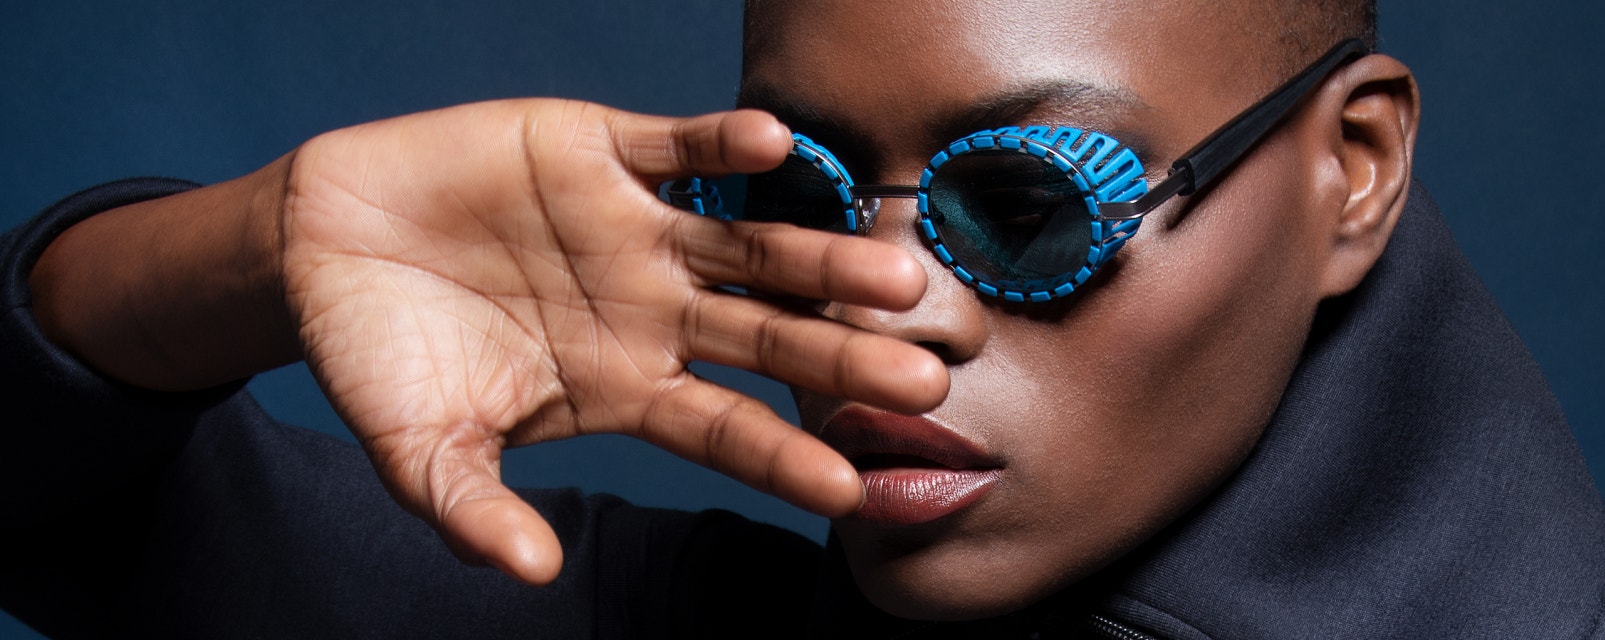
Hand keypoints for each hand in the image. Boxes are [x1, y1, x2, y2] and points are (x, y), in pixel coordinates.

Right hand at [278, 100, 944, 583]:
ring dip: (818, 257)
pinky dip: (719, 141)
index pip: (726, 429)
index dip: (784, 456)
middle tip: (925, 377)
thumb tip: (531, 573)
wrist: (321, 248)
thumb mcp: (420, 451)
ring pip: (747, 243)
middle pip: (768, 335)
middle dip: (843, 356)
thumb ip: (475, 511)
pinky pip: (674, 145)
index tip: (849, 488)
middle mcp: (653, 307)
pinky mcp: (598, 150)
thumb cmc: (381, 359)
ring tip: (894, 275)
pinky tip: (774, 143)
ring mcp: (635, 228)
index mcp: (628, 384)